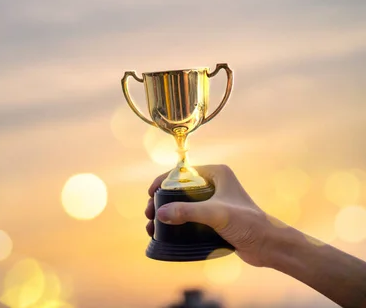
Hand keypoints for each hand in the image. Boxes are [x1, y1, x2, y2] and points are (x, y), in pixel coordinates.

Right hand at [145, 164, 275, 266]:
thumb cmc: (249, 224)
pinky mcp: (214, 218)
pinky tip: (164, 232)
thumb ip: (188, 212)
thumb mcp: (216, 214)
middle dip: (161, 201)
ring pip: (182, 204)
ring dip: (166, 213)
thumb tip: (161, 214)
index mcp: (216, 174)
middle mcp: (214, 184)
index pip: (182, 172)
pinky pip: (189, 217)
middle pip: (179, 189)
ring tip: (152, 225)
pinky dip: (176, 223)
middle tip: (149, 213)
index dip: (162, 181)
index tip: (150, 194)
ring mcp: (213, 202)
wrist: (269, 246)